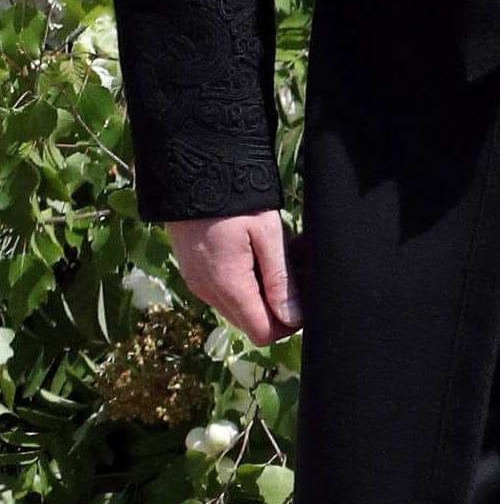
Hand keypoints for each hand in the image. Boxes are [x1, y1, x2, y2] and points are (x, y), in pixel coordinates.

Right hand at [169, 210, 300, 345]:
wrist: (191, 170)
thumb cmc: (233, 197)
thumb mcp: (267, 234)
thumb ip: (281, 280)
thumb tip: (293, 319)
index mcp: (228, 285)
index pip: (263, 333)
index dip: (289, 323)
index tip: (304, 294)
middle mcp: (208, 291)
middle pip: (252, 322)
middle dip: (280, 304)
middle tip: (298, 267)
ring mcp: (199, 283)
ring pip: (242, 306)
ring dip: (265, 290)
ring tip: (283, 253)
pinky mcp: (196, 271)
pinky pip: (228, 290)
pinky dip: (249, 279)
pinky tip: (262, 250)